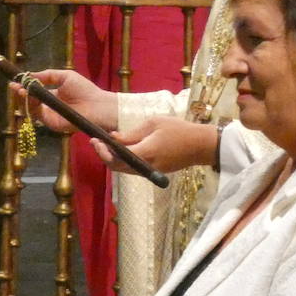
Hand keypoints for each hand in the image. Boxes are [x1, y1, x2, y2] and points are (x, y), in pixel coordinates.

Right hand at [11, 69, 118, 132]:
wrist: (97, 104)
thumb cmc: (85, 90)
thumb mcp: (64, 76)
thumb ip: (47, 75)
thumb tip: (29, 75)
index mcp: (53, 96)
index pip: (35, 93)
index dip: (25, 87)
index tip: (16, 80)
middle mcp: (49, 107)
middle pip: (29, 102)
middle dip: (20, 94)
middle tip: (13, 85)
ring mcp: (50, 116)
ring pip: (30, 109)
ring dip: (23, 99)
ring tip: (19, 89)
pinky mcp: (51, 124)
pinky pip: (37, 115)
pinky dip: (30, 106)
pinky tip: (27, 95)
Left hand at [90, 115, 216, 174]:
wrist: (200, 145)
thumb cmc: (178, 129)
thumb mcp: (154, 123)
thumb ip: (132, 133)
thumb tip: (113, 137)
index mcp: (146, 152)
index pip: (117, 156)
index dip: (103, 150)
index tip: (95, 140)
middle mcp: (146, 165)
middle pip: (118, 167)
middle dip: (104, 156)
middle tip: (96, 142)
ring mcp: (151, 171)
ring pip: (125, 170)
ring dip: (113, 159)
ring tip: (106, 145)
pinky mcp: (155, 172)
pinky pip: (134, 169)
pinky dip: (124, 161)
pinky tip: (122, 150)